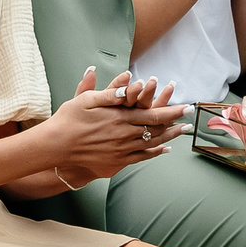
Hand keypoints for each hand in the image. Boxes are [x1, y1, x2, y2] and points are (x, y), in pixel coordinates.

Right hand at [39, 68, 186, 180]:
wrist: (56, 147)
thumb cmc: (68, 119)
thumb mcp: (86, 99)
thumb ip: (109, 92)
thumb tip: (128, 83)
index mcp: (119, 118)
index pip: (153, 114)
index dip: (172, 111)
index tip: (186, 107)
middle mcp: (123, 135)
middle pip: (157, 130)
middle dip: (175, 124)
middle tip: (189, 120)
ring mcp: (121, 151)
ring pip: (151, 145)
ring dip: (168, 138)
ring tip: (180, 133)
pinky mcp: (115, 163)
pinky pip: (140, 158)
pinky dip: (154, 153)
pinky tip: (162, 150)